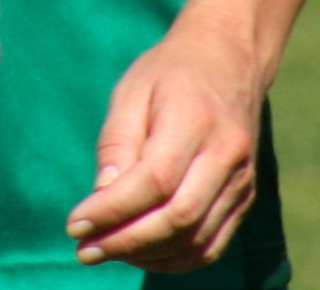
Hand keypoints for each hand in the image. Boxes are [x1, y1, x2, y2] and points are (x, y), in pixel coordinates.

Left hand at [63, 20, 272, 272]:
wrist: (230, 60)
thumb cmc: (170, 73)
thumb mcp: (131, 90)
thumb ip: (116, 144)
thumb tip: (101, 198)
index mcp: (195, 118)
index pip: (154, 180)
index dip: (112, 210)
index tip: (74, 225)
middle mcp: (226, 153)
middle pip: (178, 217)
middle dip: (126, 242)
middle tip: (84, 250)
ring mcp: (242, 180)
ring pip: (196, 240)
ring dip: (146, 255)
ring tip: (105, 250)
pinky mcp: (245, 197)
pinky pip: (211, 246)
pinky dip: (174, 260)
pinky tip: (140, 253)